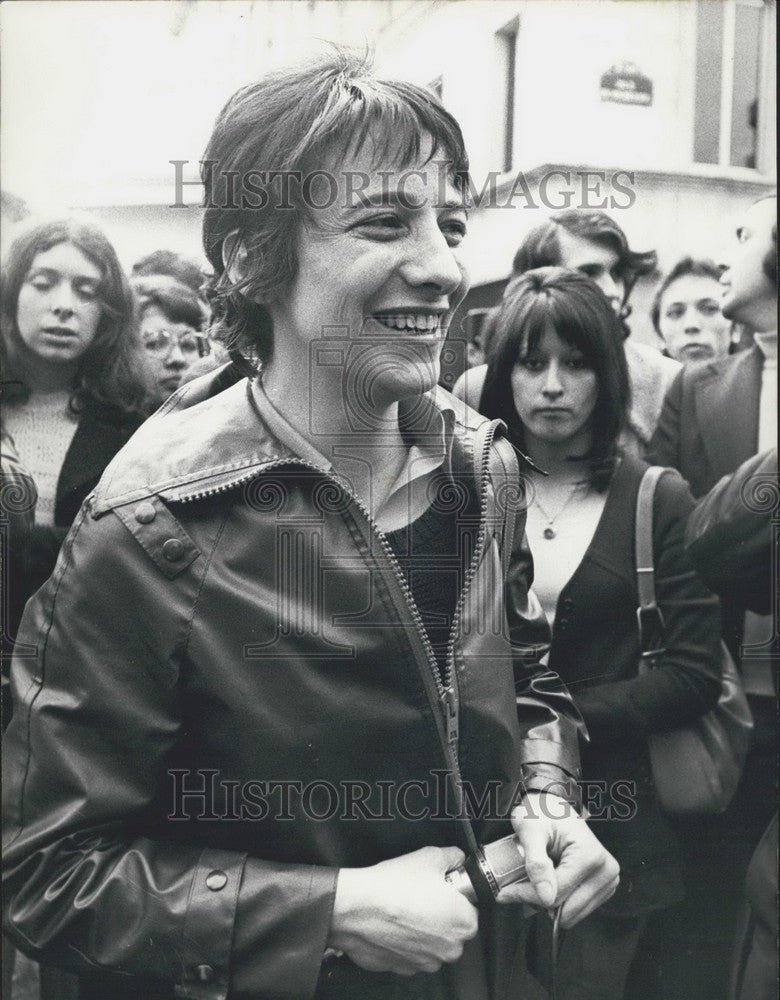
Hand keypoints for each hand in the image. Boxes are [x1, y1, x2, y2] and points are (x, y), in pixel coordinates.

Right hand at [328, 846, 478, 975]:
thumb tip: (457, 858)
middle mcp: (450, 948)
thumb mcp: (430, 856)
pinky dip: (404, 941)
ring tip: (404, 908)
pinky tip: (393, 923)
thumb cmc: (393, 885)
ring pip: (432, 944)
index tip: (441, 890)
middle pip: (453, 930)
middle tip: (421, 896)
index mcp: (464, 922)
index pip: (470, 910)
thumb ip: (453, 857)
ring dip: (423, 931)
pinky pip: (411, 954)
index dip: (455, 897)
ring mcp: (426, 962)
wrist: (356, 908)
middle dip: (440, 915)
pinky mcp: (404, 969)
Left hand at [496, 791, 618, 927]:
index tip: (506, 891)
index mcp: (590, 856)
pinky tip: (549, 881)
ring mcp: (607, 881)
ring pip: (571, 914)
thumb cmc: (541, 812)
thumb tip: (546, 897)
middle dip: (538, 900)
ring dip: (548, 901)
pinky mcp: (603, 888)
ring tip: (537, 878)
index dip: (527, 895)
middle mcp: (606, 871)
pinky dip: (558, 901)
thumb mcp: (531, 830)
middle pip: (566, 910)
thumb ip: (537, 862)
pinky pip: (576, 909)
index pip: (556, 896)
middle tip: (520, 883)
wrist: (553, 806)